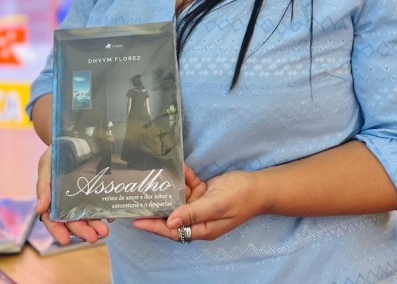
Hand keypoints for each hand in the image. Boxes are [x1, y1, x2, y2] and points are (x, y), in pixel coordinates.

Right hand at [35, 145, 108, 244]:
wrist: (75, 137)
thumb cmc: (56, 153)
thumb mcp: (46, 165)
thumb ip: (43, 187)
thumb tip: (40, 209)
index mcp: (52, 199)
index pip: (52, 220)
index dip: (57, 231)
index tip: (65, 241)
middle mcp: (67, 203)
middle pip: (73, 222)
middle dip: (83, 231)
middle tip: (93, 237)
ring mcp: (83, 199)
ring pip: (88, 218)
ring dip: (95, 227)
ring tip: (104, 231)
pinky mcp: (96, 192)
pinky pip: (102, 206)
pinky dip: (106, 213)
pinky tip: (111, 217)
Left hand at [133, 170, 263, 241]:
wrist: (260, 186)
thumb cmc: (240, 198)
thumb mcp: (216, 205)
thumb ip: (193, 213)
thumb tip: (169, 222)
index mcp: (202, 229)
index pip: (172, 230)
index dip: (154, 226)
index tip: (136, 220)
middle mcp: (199, 219)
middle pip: (172, 215)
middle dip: (156, 207)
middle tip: (137, 198)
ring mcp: (201, 206)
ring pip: (179, 198)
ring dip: (170, 188)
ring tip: (152, 178)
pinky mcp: (205, 193)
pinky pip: (189, 185)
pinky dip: (184, 177)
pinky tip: (178, 167)